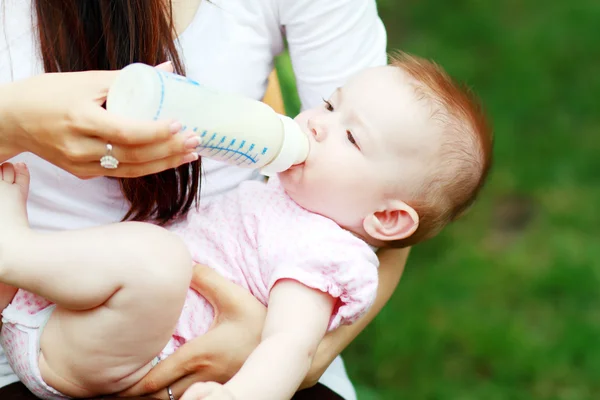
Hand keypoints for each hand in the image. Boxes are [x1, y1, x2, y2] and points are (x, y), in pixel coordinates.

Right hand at [0, 62, 198, 177]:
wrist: (13, 120)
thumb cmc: (50, 93)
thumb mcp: (86, 80)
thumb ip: (129, 78)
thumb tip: (168, 70)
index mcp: (79, 118)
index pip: (124, 131)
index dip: (154, 131)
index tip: (178, 124)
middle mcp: (79, 146)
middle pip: (133, 154)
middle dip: (168, 149)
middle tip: (195, 140)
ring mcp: (81, 164)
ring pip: (131, 170)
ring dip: (164, 163)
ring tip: (190, 154)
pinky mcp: (84, 174)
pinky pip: (122, 173)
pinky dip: (148, 167)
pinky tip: (168, 160)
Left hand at [120, 265, 265, 398]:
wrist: (286, 344)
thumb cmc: (258, 321)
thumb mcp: (233, 296)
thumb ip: (207, 279)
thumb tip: (186, 264)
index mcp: (200, 355)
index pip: (157, 378)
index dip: (133, 384)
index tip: (114, 383)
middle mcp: (203, 376)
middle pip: (162, 397)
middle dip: (138, 395)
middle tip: (117, 390)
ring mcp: (214, 385)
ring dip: (157, 398)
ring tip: (138, 392)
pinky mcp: (223, 387)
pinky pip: (192, 399)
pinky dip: (176, 397)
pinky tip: (170, 390)